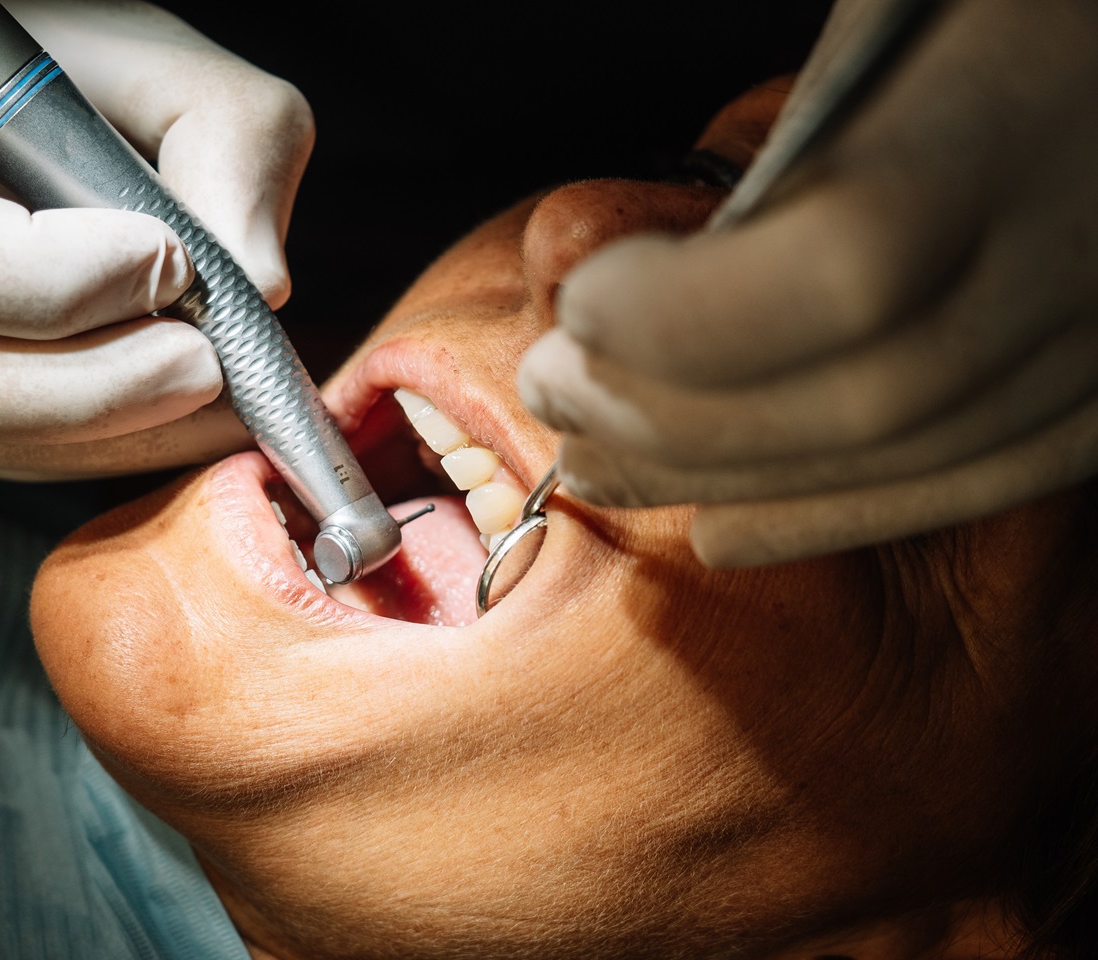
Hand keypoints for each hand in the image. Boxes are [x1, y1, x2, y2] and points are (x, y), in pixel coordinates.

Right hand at [0, 1, 313, 478]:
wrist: (11, 99)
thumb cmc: (71, 57)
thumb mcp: (160, 58)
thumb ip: (228, 140)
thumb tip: (258, 287)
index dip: (53, 279)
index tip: (166, 258)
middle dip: (95, 388)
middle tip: (207, 363)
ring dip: (107, 433)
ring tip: (214, 388)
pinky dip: (95, 449)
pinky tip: (172, 412)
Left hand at [519, 0, 1097, 566]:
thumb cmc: (989, 12)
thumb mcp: (887, 20)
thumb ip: (788, 146)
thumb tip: (628, 279)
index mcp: (1027, 108)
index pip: (846, 265)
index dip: (684, 315)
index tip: (581, 305)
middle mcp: (1092, 243)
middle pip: (863, 393)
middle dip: (669, 412)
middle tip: (552, 391)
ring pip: (908, 456)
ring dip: (723, 477)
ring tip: (598, 463)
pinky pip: (973, 480)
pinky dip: (828, 514)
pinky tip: (717, 528)